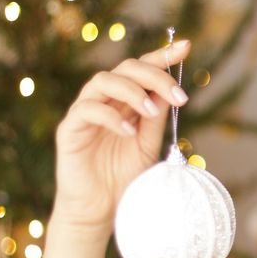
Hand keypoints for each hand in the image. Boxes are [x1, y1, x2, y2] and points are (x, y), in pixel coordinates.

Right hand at [51, 40, 190, 237]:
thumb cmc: (124, 178)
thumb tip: (172, 90)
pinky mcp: (70, 130)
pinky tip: (130, 131)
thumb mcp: (148, 144)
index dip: (162, 55)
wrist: (100, 210)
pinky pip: (87, 110)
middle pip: (126, 68)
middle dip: (155, 76)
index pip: (142, 70)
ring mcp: (85, 113)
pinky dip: (111, 116)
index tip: (186, 47)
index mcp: (126, 101)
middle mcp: (105, 101)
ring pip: (103, 81)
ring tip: (152, 113)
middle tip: (179, 95)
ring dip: (133, 91)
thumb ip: (156, 117)